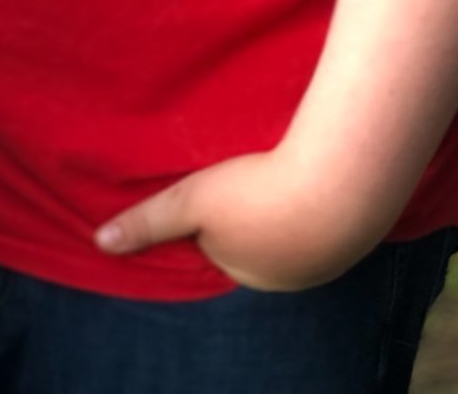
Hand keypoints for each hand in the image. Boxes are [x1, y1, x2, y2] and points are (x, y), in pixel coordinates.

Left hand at [95, 146, 384, 290]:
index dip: (207, 218)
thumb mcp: (188, 204)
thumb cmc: (254, 195)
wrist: (340, 186)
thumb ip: (147, 223)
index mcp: (245, 274)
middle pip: (255, 243)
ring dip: (284, 209)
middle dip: (248, 217)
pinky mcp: (356, 237)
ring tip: (276, 178)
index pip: (215, 247)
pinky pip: (326, 222)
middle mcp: (288, 278)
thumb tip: (101, 244)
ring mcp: (327, 261)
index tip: (209, 192)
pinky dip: (316, 205)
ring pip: (292, 233)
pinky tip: (311, 182)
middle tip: (244, 182)